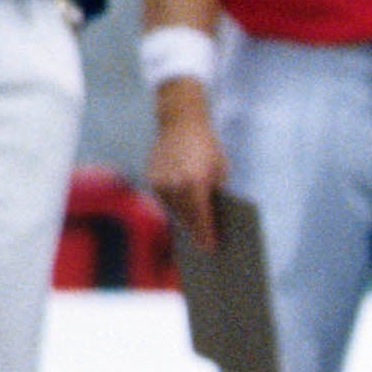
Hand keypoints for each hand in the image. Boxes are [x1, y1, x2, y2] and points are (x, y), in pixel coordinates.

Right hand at [148, 95, 227, 248]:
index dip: (206, 234)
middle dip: (196, 233)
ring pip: (173, 210)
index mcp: (195, 183)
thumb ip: (216, 192)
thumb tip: (214, 217)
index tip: (211, 248)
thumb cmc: (207, 145)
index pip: (201, 217)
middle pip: (186, 218)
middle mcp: (175, 185)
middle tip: (204, 249)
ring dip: (184, 222)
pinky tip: (184, 218)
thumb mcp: (220, 169)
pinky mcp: (152, 178)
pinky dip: (175, 208)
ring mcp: (160, 182)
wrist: (180, 122)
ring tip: (194, 236)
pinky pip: (165, 200)